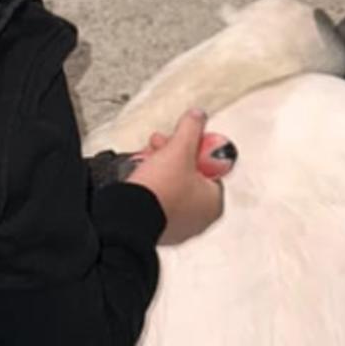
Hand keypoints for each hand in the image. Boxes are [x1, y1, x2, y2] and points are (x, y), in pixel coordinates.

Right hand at [128, 110, 226, 244]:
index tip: (183, 141)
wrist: (130, 217)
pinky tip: (139, 176)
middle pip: (189, 177)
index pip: (210, 168)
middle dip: (172, 156)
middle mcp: (199, 218)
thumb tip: (198, 116)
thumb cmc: (161, 190)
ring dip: (159, 168)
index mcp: (214, 202)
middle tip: (160, 145)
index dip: (194, 149)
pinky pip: (157, 201)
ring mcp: (178, 225)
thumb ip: (191, 129)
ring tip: (146, 157)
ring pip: (171, 188)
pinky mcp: (158, 229)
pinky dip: (150, 187)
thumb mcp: (180, 149)